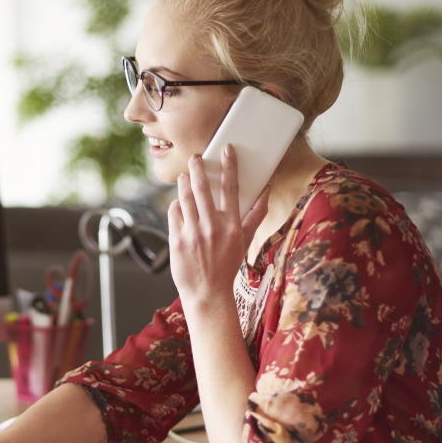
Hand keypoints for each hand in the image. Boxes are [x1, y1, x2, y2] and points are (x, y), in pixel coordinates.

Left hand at [168, 145, 268, 302]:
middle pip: (203, 188)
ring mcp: (193, 233)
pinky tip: (179, 204)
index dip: (229, 166)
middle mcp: (212, 227)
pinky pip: (174, 213)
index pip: (231, 188)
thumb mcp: (245, 241)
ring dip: (184, 182)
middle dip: (198, 168)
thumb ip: (256, 215)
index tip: (226, 150)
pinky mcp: (177, 240)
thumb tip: (267, 191)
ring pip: (185, 198)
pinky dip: (176, 205)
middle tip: (195, 157)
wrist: (207, 292)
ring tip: (185, 176)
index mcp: (232, 225)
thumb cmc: (226, 266)